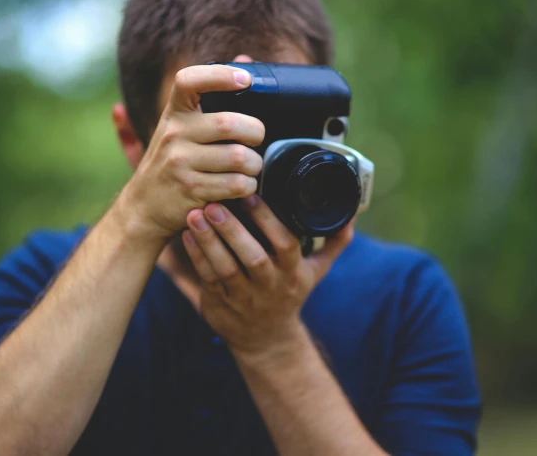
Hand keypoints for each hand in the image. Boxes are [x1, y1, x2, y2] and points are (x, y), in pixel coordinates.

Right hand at [119, 64, 264, 239]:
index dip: (219, 75)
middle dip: (256, 133)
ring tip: (250, 167)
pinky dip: (248, 186)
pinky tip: (242, 185)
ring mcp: (180, 163)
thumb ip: (211, 97)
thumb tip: (246, 61)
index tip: (244, 79)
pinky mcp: (191, 191)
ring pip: (239, 157)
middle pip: (230, 123)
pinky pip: (236, 184)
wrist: (144, 206)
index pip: (189, 80)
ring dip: (254, 165)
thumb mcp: (182, 127)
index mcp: (174, 113)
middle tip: (257, 140)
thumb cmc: (172, 161)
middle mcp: (174, 134)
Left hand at [181, 195, 352, 363]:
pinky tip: (185, 236)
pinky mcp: (221, 304)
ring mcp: (245, 297)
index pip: (286, 243)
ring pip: (226, 268)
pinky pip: (208, 279)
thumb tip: (351, 216)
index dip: (268, 220)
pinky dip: (196, 258)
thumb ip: (333, 243)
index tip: (251, 195)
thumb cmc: (289, 295)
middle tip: (214, 204)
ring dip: (209, 242)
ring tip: (195, 216)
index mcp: (293, 272)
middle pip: (253, 256)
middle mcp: (270, 285)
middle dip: (232, 230)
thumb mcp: (314, 272)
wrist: (267, 341)